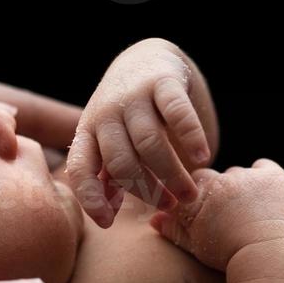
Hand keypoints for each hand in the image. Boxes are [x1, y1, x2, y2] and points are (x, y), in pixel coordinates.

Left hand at [67, 39, 216, 226]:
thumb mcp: (112, 143)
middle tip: (173, 206)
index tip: (108, 224)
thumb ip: (109, 176)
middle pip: (122, 162)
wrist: (147, 59)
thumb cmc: (129, 115)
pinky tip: (203, 157)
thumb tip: (107, 216)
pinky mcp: (162, 82)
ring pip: (150, 143)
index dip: (90, 197)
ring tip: (191, 193)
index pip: (80, 168)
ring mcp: (134, 96)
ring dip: (171, 174)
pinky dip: (190, 137)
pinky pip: (177, 113)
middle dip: (148, 191)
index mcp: (87, 132)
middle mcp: (106, 114)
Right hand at [149, 160, 283, 270]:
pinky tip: (267, 196)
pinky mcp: (270, 176)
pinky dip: (263, 177)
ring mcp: (244, 177)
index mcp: (195, 199)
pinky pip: (263, 166)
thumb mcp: (197, 248)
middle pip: (211, 179)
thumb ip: (174, 231)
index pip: (186, 187)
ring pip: (236, 173)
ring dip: (240, 186)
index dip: (194, 199)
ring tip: (251, 212)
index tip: (205, 214)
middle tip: (229, 216)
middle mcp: (217, 182)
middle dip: (217, 193)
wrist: (271, 259)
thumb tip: (154, 220)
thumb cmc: (232, 259)